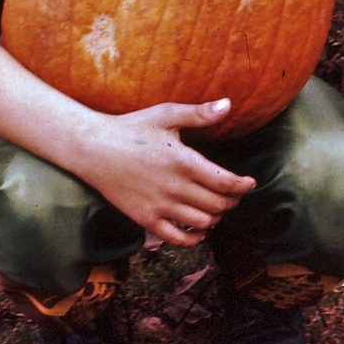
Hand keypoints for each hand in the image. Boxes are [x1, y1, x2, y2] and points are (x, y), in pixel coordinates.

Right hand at [77, 98, 255, 247]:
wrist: (93, 148)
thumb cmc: (132, 128)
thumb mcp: (166, 115)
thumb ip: (199, 114)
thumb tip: (228, 104)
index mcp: (183, 161)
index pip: (225, 183)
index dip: (243, 186)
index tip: (250, 183)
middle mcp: (175, 187)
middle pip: (218, 205)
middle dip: (232, 201)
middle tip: (234, 194)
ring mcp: (160, 206)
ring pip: (202, 223)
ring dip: (216, 217)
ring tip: (217, 207)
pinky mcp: (145, 219)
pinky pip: (177, 238)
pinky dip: (194, 238)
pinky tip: (199, 230)